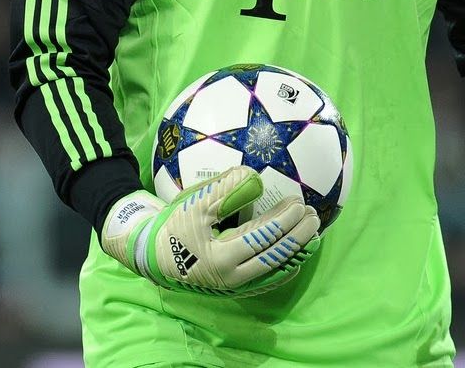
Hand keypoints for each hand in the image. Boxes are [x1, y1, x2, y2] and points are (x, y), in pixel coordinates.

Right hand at [101, 165, 319, 295]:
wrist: (150, 255)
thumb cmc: (172, 226)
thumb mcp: (194, 204)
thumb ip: (225, 191)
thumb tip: (257, 179)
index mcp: (222, 258)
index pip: (263, 238)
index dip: (284, 221)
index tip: (299, 203)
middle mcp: (232, 278)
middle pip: (274, 257)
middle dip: (298, 238)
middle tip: (314, 217)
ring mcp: (233, 286)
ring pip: (273, 271)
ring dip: (295, 253)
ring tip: (313, 235)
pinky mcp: (232, 286)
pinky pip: (264, 279)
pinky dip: (282, 266)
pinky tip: (294, 254)